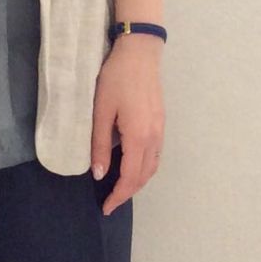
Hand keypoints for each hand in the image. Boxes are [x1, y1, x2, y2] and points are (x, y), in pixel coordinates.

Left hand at [92, 36, 164, 215]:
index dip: (118, 195)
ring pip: (152, 167)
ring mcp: (161, 131)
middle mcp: (154, 138)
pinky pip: (155, 155)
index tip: (106, 208)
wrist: (140, 54)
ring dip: (138, 182)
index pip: (130, 177)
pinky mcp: (161, 123)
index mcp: (138, 137)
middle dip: (128, 192)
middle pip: (144, 176)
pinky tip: (132, 166)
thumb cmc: (116, 79)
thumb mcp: (101, 112)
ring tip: (120, 188)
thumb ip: (100, 145)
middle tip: (110, 202)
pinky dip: (145, 168)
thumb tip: (99, 174)